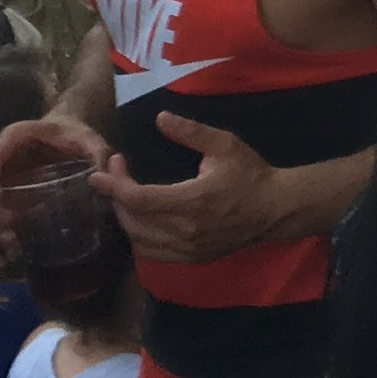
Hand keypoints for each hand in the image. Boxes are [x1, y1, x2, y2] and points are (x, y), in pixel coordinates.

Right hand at [0, 115, 114, 272]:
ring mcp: (3, 173)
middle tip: (9, 227)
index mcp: (15, 137)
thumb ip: (98, 152)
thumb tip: (105, 174)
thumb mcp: (88, 138)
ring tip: (12, 241)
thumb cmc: (76, 133)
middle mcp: (3, 155)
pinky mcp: (9, 188)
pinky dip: (3, 225)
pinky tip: (15, 243)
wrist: (70, 131)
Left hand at [103, 112, 312, 259]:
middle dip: (116, 197)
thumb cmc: (250, 174)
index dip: (114, 185)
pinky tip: (140, 221)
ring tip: (124, 196)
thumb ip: (191, 132)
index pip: (139, 199)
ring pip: (140, 240)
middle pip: (133, 221)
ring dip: (125, 219)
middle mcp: (186, 231)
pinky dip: (139, 238)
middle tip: (116, 174)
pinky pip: (154, 254)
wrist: (276, 209)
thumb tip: (160, 118)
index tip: (100, 171)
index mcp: (192, 202)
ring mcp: (189, 249)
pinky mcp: (193, 258)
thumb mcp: (224, 145)